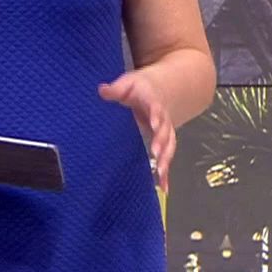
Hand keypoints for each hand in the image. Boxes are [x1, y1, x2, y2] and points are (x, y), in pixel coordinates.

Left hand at [99, 70, 173, 192]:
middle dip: (162, 142)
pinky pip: (166, 158)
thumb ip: (116, 89)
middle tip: (156, 153)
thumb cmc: (138, 90)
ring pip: (169, 146)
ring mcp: (164, 132)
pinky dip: (166, 173)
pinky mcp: (163, 144)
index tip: (154, 123)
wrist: (157, 91)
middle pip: (165, 131)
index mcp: (153, 102)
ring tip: (160, 173)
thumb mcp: (127, 84)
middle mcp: (162, 119)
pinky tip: (164, 187)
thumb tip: (102, 90)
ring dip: (166, 159)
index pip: (156, 109)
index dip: (156, 116)